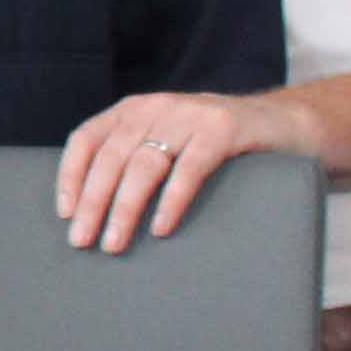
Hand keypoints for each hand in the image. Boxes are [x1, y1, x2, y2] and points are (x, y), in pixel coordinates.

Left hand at [53, 89, 276, 253]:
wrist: (285, 123)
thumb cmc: (214, 144)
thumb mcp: (167, 141)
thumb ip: (134, 159)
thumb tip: (91, 212)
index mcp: (133, 110)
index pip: (86, 139)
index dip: (70, 176)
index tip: (65, 214)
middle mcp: (156, 107)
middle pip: (111, 158)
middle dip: (93, 203)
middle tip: (82, 241)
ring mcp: (191, 115)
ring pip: (144, 165)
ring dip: (124, 208)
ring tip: (114, 243)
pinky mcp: (224, 129)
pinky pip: (190, 168)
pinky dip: (172, 200)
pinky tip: (160, 228)